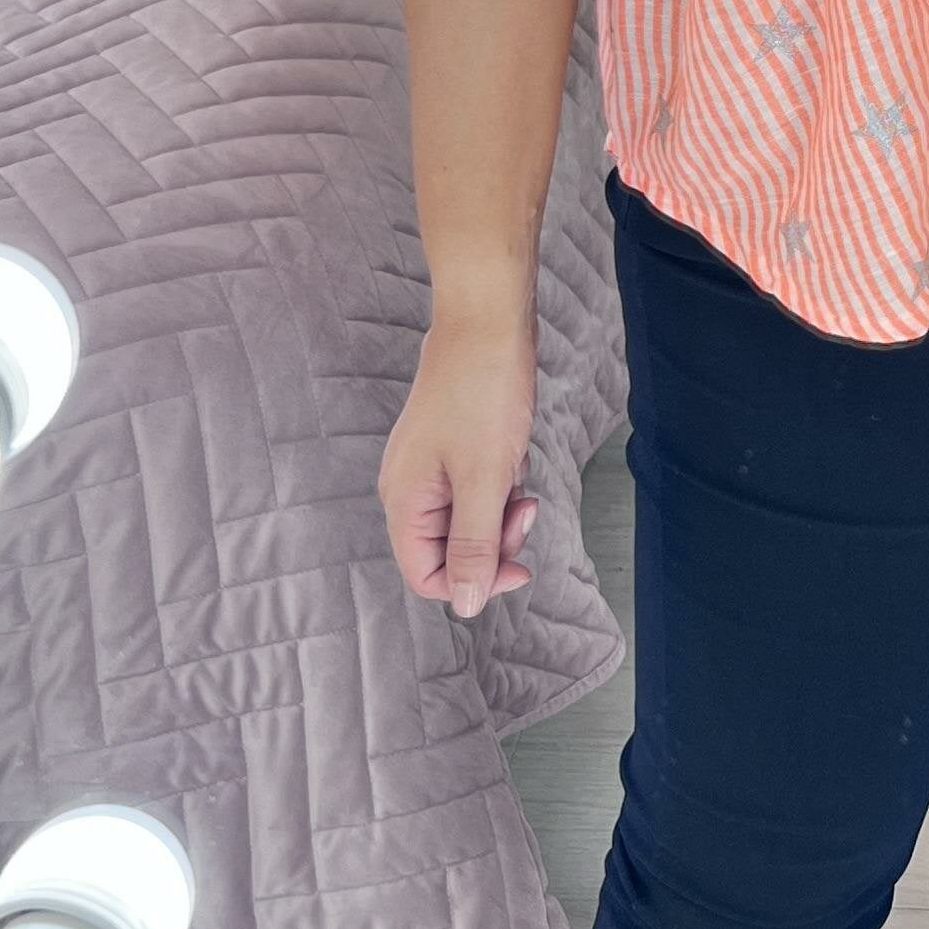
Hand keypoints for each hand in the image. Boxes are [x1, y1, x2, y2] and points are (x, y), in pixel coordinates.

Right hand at [381, 301, 540, 619]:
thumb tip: (467, 606)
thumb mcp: (484, 479)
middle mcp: (408, 489)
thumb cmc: (482, 393)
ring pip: (466, 521)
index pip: (426, 576)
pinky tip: (514, 459)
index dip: (473, 582)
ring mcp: (428, 468)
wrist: (487, 322)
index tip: (518, 566)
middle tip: (524, 511)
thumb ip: (474, 546)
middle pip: (447, 552)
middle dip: (493, 544)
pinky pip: (474, 491)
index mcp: (404, 500)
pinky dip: (499, 486)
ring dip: (500, 515)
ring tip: (521, 482)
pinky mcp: (450, 450)